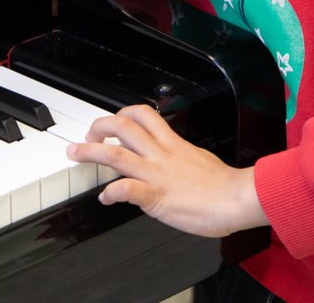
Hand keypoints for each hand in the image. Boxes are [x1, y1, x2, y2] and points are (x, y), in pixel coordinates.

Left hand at [65, 104, 268, 237]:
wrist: (237, 199)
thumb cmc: (224, 185)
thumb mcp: (199, 159)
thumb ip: (179, 156)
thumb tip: (170, 159)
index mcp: (172, 144)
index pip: (143, 115)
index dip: (122, 114)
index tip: (112, 124)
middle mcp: (160, 154)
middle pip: (123, 127)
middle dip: (99, 127)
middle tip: (88, 135)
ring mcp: (157, 174)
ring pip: (117, 154)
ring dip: (91, 152)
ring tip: (76, 153)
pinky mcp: (157, 196)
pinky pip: (127, 190)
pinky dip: (111, 192)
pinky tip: (105, 197)